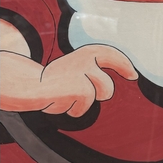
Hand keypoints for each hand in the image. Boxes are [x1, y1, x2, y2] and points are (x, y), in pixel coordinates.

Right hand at [1, 44, 137, 116]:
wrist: (29, 86)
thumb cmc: (55, 80)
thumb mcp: (75, 70)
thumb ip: (93, 71)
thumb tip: (117, 83)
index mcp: (86, 52)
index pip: (111, 54)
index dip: (124, 65)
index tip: (133, 76)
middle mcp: (87, 60)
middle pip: (108, 88)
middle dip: (97, 96)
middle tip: (77, 91)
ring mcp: (84, 73)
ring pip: (98, 98)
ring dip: (83, 104)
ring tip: (67, 96)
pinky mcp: (81, 88)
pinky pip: (83, 109)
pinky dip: (72, 110)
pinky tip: (60, 101)